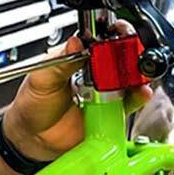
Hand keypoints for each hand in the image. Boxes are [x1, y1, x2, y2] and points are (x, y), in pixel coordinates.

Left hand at [0, 30, 155, 162]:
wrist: (33, 138)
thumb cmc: (32, 105)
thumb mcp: (41, 79)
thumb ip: (59, 61)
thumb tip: (75, 42)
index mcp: (78, 56)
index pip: (100, 40)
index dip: (112, 36)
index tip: (117, 37)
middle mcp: (95, 73)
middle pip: (120, 57)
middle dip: (130, 54)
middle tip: (127, 58)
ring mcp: (105, 93)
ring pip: (129, 78)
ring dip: (137, 75)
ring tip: (136, 76)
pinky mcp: (112, 112)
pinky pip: (131, 103)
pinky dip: (139, 97)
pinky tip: (141, 92)